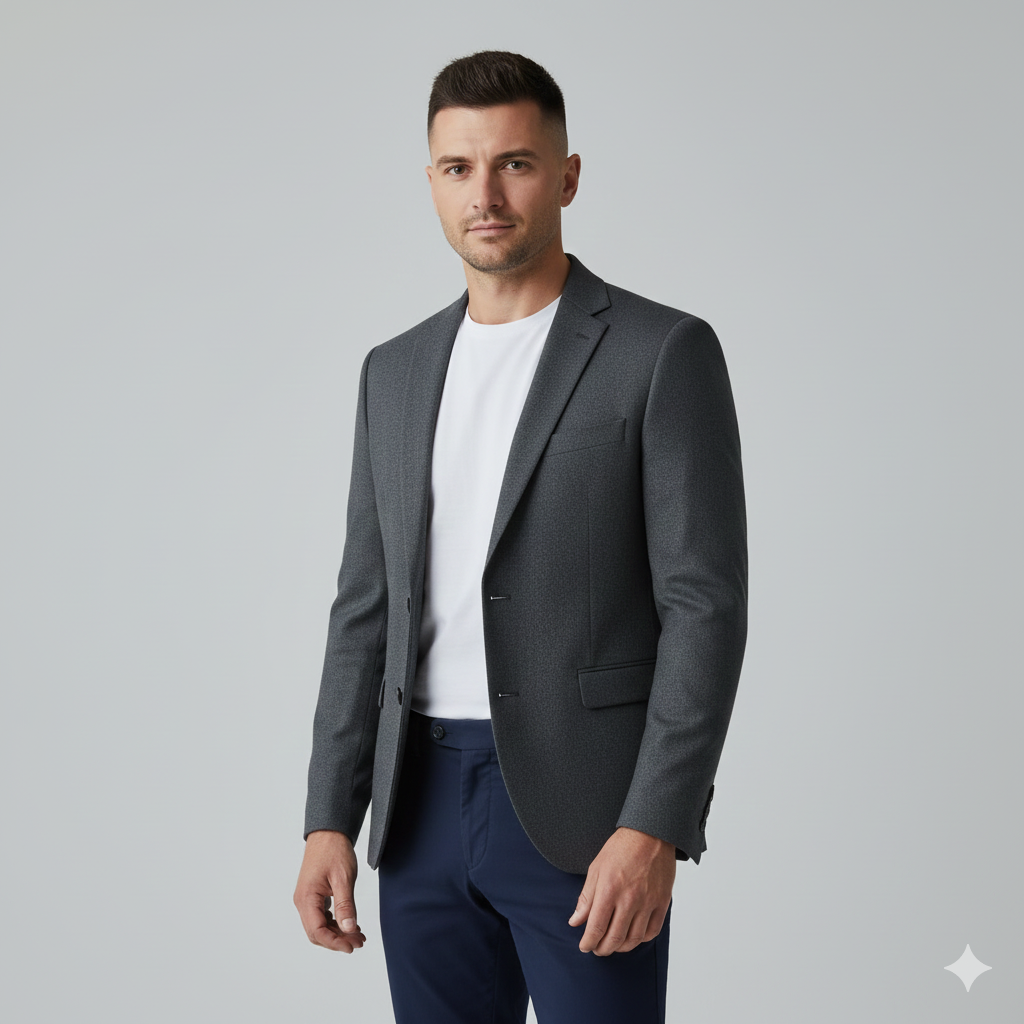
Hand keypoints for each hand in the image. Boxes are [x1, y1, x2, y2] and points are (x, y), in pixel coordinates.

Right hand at [293, 830, 366, 952]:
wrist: (329, 832)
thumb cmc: (334, 850)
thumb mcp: (343, 878)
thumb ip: (345, 905)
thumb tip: (348, 929)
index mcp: (306, 898)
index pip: (317, 931)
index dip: (335, 943)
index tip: (352, 946)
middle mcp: (302, 901)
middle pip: (317, 933)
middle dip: (338, 940)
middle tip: (359, 941)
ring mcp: (306, 899)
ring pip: (319, 926)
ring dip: (338, 933)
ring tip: (358, 934)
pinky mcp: (313, 895)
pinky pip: (321, 916)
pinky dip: (335, 923)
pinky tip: (350, 923)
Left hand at [568, 826, 675, 955]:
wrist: (650, 834)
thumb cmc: (621, 848)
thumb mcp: (596, 868)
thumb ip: (586, 898)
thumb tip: (575, 921)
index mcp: (609, 889)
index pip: (596, 927)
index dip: (588, 942)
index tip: (584, 946)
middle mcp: (629, 899)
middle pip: (614, 938)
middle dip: (602, 948)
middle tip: (597, 949)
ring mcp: (648, 902)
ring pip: (634, 939)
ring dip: (621, 947)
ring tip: (613, 945)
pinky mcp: (662, 902)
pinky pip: (652, 931)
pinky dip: (640, 939)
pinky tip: (632, 936)